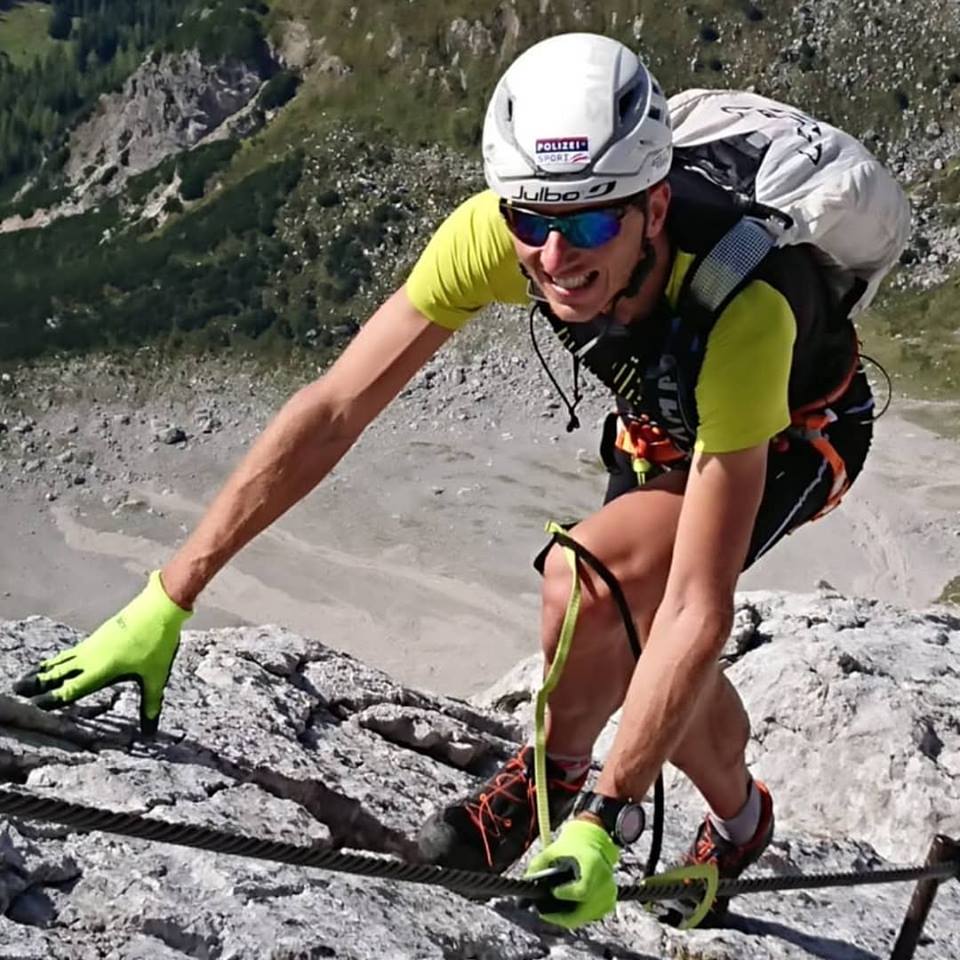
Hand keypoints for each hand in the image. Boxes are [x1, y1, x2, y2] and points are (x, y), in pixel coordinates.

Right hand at [14, 571, 191, 735]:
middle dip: (37, 683)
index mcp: (101, 670)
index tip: (33, 705)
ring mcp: (92, 644)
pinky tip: (55, 662)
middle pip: (58, 673)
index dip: (51, 698)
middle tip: (15, 689)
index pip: (70, 689)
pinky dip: (58, 659)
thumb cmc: (156, 643)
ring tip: (28, 677)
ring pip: (62, 660)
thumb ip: (150, 703)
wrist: (158, 608)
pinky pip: (71, 651)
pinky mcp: (97, 635)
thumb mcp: (155, 676)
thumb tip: (151, 731)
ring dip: (44, 670)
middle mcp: (91, 657)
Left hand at [525, 819, 619, 928]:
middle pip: (584, 910)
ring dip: (570, 916)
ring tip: (554, 911)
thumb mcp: (552, 851)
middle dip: (562, 915)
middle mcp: (604, 880)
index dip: (566, 895)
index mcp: (592, 864)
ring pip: (587, 916)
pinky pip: (592, 916)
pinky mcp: (609, 900)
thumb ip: (538, 866)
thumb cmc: (571, 845)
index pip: (582, 890)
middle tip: (545, 913)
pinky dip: (580, 915)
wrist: (592, 841)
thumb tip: (526, 882)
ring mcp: (609, 891)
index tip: (552, 892)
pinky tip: (568, 908)